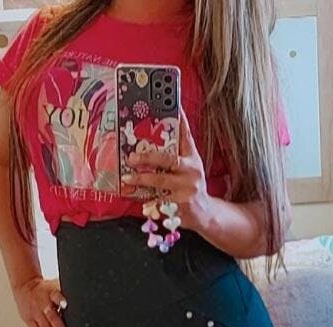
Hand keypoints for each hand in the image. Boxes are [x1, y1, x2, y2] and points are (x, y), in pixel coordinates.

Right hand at [13, 277, 69, 326]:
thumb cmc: (45, 290)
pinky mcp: (29, 320)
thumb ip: (65, 296)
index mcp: (50, 293)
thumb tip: (82, 302)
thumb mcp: (55, 287)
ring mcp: (35, 313)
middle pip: (51, 318)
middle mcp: (42, 304)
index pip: (56, 295)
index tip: (65, 304)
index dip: (60, 300)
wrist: (25, 287)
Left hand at [122, 109, 210, 231]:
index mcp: (192, 159)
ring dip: (142, 180)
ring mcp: (187, 190)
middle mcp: (192, 172)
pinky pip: (160, 203)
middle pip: (168, 160)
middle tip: (131, 157)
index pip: (185, 136)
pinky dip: (147, 202)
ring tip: (127, 178)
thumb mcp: (189, 167)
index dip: (179, 120)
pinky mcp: (181, 207)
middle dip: (147, 157)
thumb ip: (177, 151)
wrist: (205, 214)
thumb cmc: (191, 186)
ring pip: (160, 182)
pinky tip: (138, 200)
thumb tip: (162, 129)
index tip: (172, 105)